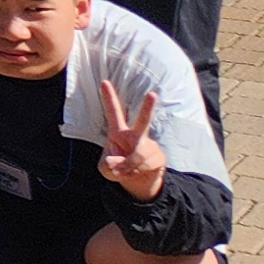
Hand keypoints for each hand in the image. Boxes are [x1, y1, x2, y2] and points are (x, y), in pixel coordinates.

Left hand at [97, 73, 170, 198]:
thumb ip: (108, 164)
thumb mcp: (106, 169)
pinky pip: (147, 164)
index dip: (109, 98)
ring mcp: (149, 145)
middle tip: (152, 94)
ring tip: (124, 171)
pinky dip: (136, 171)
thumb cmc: (118, 169)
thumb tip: (116, 162)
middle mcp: (136, 135)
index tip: (104, 81)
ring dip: (129, 166)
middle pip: (144, 120)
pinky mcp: (159, 156)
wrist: (137, 182)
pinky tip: (136, 172)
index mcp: (118, 132)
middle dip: (149, 107)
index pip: (113, 112)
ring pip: (140, 154)